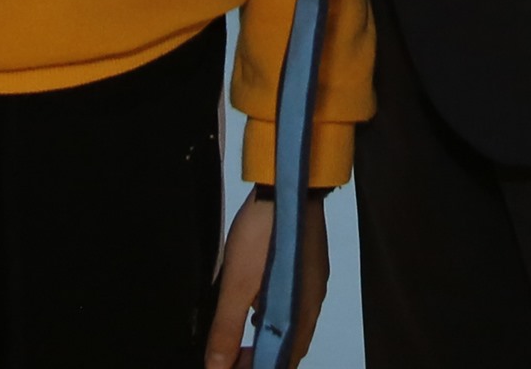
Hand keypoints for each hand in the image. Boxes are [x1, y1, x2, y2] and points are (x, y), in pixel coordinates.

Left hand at [206, 191, 328, 366]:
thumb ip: (227, 328)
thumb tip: (217, 365)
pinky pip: (294, 303)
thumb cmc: (264, 232)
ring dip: (267, 336)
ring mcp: (313, 283)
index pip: (282, 362)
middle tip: (232, 355)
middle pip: (289, 347)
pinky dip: (274, 314)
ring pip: (292, 324)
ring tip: (241, 337)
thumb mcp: (237, 284)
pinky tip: (258, 304)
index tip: (230, 366)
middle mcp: (312, 303)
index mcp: (300, 315)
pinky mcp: (309, 264)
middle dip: (261, 356)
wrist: (286, 180)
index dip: (257, 368)